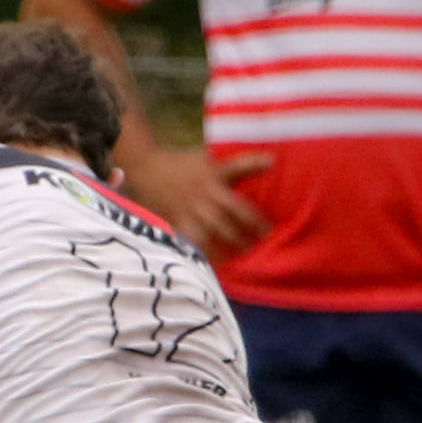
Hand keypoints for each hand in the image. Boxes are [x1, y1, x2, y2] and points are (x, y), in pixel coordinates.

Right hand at [121, 147, 271, 256]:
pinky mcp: (175, 222)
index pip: (239, 206)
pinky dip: (200, 251)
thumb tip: (273, 160)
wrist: (148, 168)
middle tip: (253, 249)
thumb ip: (243, 165)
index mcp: (214, 184)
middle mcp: (202, 200)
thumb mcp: (213, 161)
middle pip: (225, 224)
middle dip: (240, 239)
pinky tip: (208, 262)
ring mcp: (187, 213)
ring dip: (222, 248)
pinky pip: (189, 241)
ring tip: (234, 258)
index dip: (255, 221)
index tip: (268, 231)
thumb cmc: (185, 165)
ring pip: (208, 235)